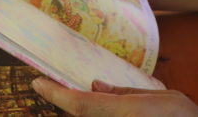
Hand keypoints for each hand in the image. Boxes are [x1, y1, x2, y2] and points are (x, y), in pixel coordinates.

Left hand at [32, 78, 197, 116]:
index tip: (37, 83)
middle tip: (58, 86)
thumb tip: (95, 86)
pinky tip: (110, 108)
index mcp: (126, 112)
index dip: (56, 94)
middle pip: (82, 115)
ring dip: (88, 108)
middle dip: (71, 102)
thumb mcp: (160, 96)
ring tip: (92, 95)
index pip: (80, 104)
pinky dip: (99, 113)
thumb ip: (124, 93)